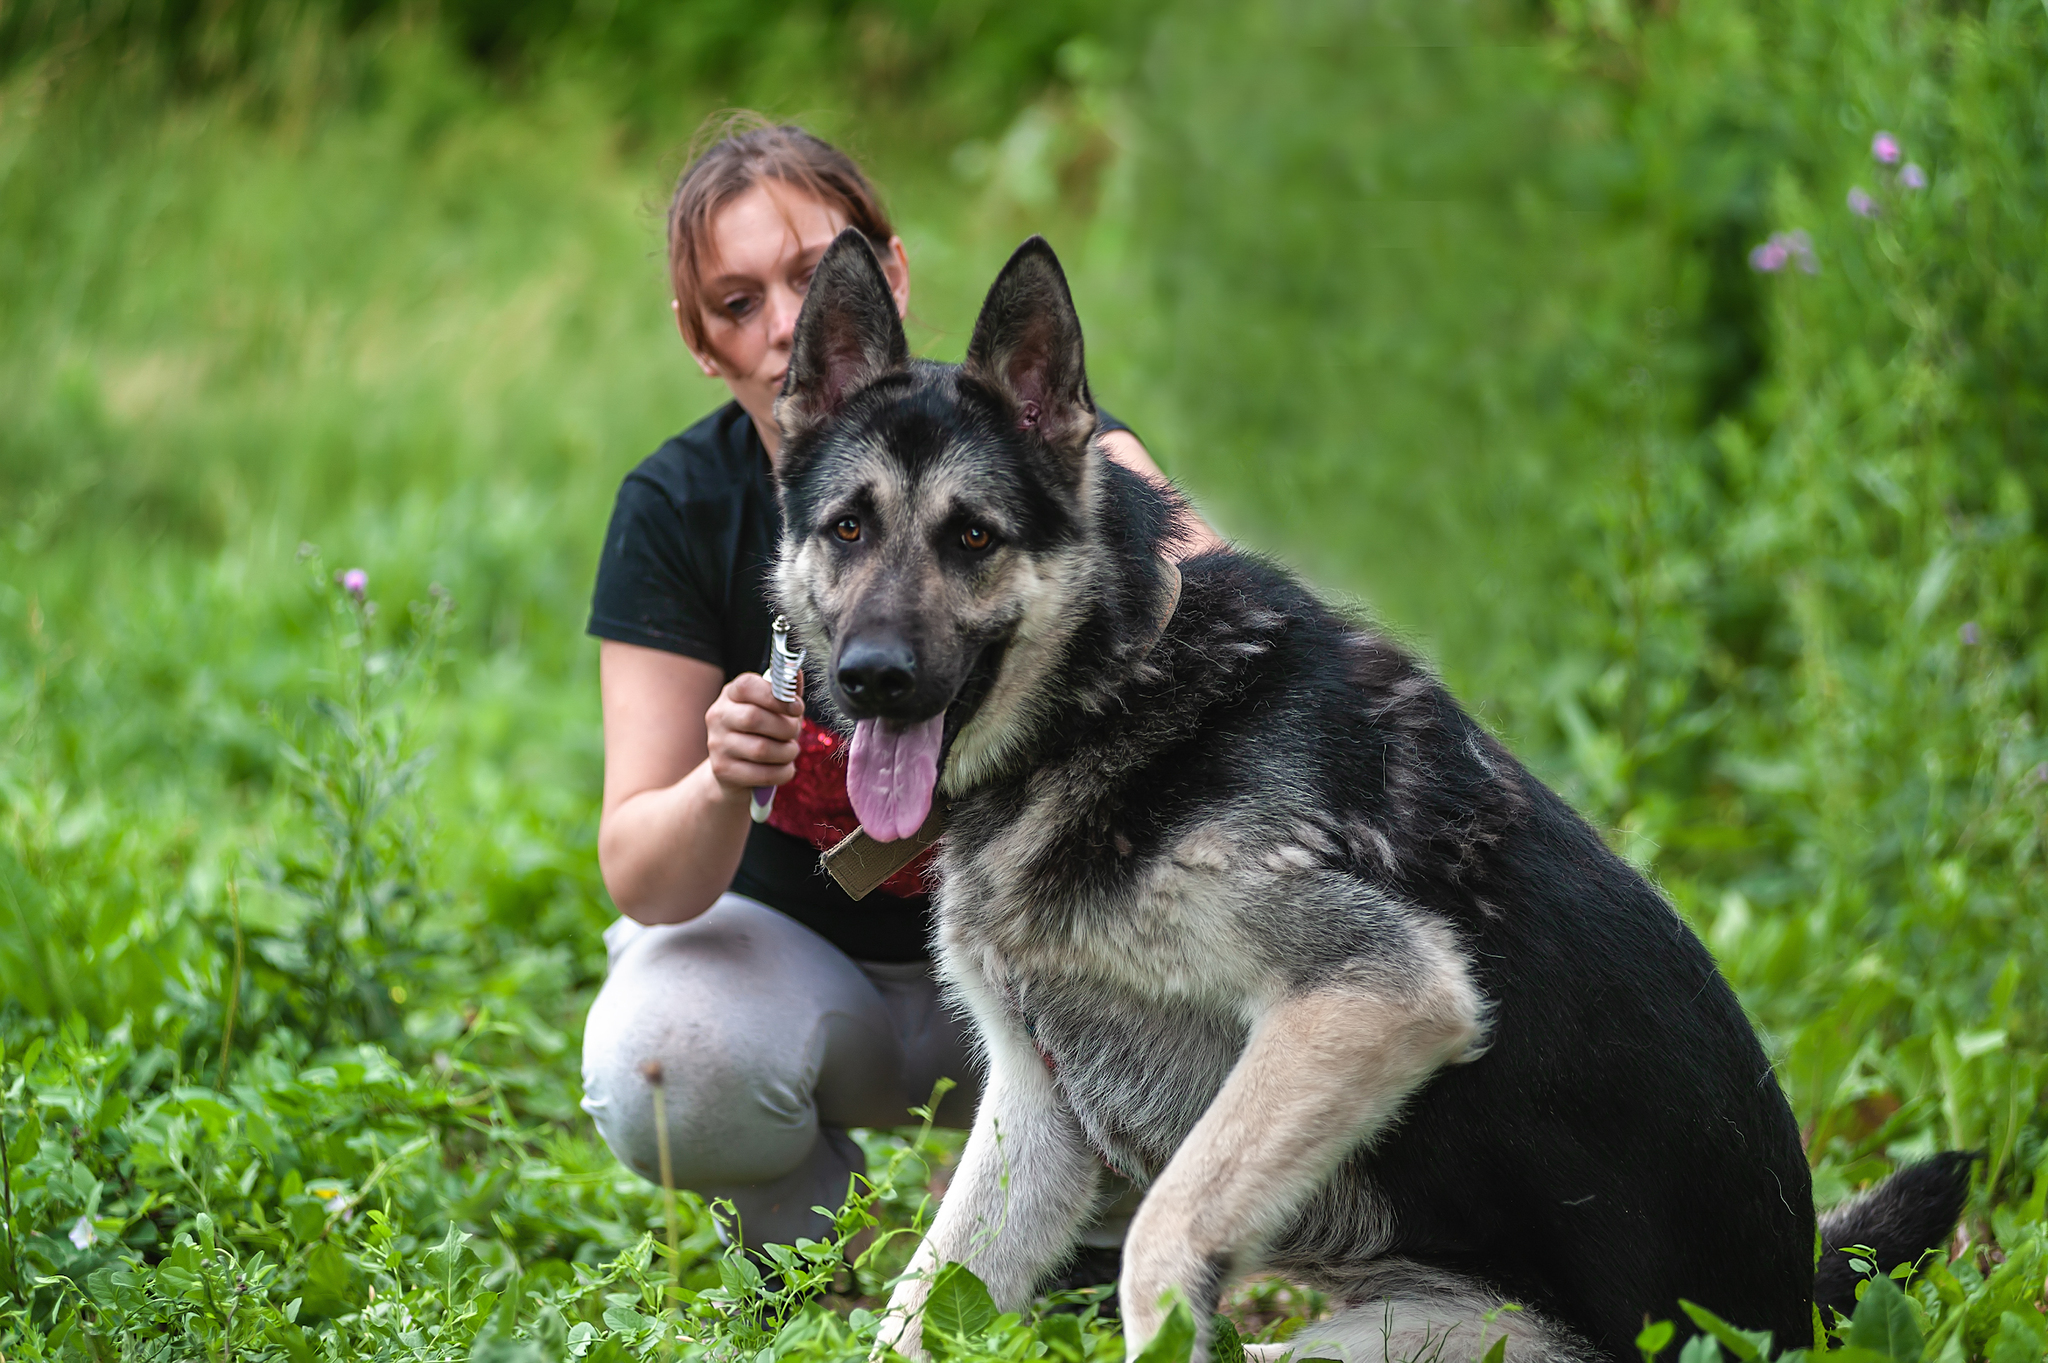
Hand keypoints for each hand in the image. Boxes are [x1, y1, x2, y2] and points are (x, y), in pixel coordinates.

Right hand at [704, 672, 803, 796]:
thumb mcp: (775, 710)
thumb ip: (786, 691)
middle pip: (754, 718)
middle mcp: (718, 716)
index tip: (797, 707)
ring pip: (760, 749)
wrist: (735, 770)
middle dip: (786, 727)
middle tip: (795, 733)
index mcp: (731, 694)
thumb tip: (797, 672)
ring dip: (787, 752)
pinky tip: (784, 767)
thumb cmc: (762, 733)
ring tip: (791, 750)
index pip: (747, 686)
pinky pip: (762, 773)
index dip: (776, 696)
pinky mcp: (722, 770)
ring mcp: (717, 744)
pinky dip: (783, 772)